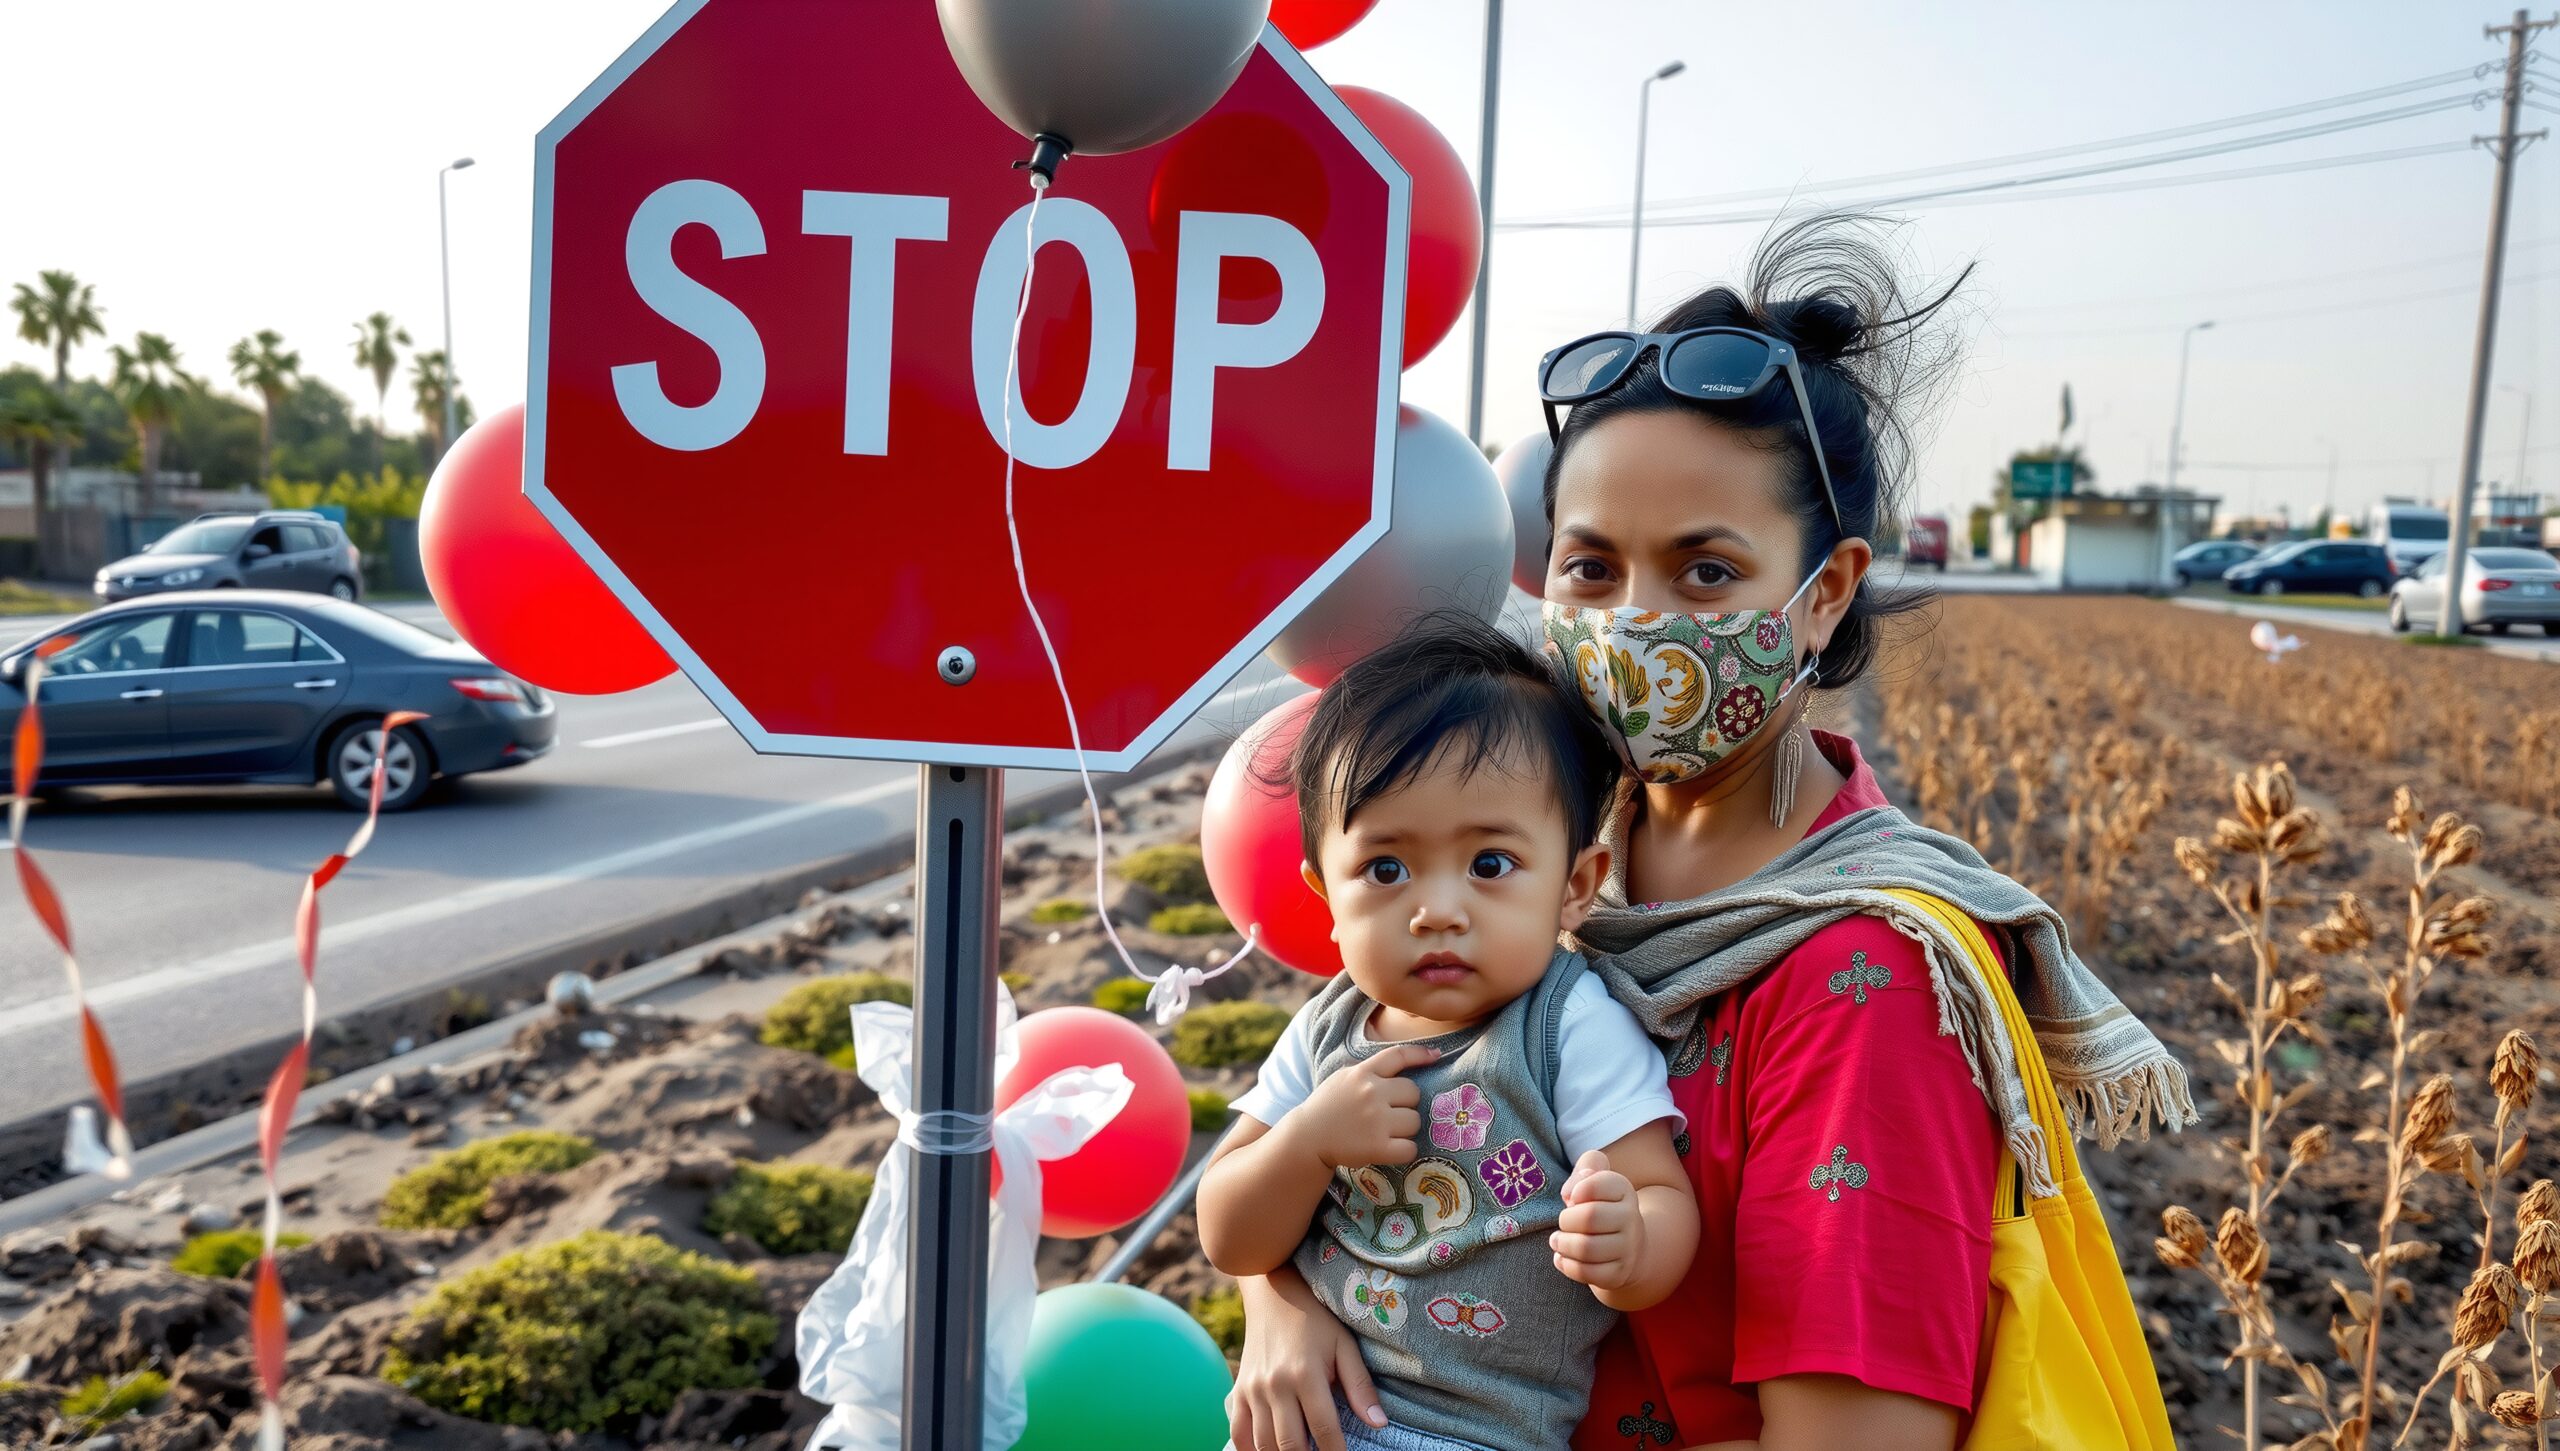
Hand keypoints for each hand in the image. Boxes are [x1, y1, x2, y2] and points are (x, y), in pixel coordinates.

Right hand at [1229, 1269, 1389, 1450]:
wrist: (1274, 1295)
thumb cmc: (1316, 1320)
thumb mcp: (1344, 1346)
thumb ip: (1360, 1386)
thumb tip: (1379, 1423)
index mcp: (1305, 1374)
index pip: (1324, 1428)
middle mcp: (1275, 1385)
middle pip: (1290, 1444)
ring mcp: (1252, 1389)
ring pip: (1263, 1443)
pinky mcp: (1238, 1391)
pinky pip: (1238, 1432)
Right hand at [1286, 1043, 1436, 1169]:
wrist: (1306, 1138)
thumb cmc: (1327, 1108)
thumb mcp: (1344, 1079)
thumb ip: (1370, 1071)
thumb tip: (1404, 1064)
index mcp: (1362, 1073)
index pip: (1398, 1055)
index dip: (1420, 1054)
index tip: (1436, 1055)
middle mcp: (1371, 1093)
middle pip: (1414, 1092)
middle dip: (1406, 1104)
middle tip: (1389, 1114)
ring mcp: (1376, 1120)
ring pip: (1415, 1121)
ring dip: (1405, 1128)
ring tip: (1385, 1132)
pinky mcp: (1377, 1147)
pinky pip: (1410, 1148)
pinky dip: (1404, 1151)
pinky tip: (1390, 1149)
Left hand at [1550, 1149, 1643, 1291]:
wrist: (1628, 1246)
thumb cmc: (1600, 1207)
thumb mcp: (1594, 1179)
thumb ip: (1586, 1167)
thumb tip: (1572, 1193)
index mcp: (1624, 1190)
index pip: (1597, 1183)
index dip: (1577, 1189)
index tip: (1573, 1197)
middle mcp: (1631, 1218)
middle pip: (1589, 1217)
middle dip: (1566, 1220)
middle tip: (1562, 1223)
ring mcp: (1628, 1249)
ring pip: (1586, 1248)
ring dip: (1562, 1244)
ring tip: (1557, 1241)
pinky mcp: (1618, 1274)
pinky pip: (1586, 1272)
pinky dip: (1566, 1265)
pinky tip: (1561, 1258)